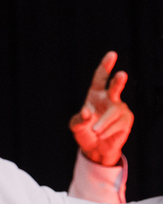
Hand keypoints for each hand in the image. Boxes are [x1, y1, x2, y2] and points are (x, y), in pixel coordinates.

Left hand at [69, 51, 132, 166]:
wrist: (95, 148)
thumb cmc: (85, 131)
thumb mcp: (76, 126)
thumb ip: (80, 119)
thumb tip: (87, 112)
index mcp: (96, 95)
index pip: (100, 78)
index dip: (106, 66)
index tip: (112, 54)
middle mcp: (110, 98)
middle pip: (115, 87)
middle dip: (118, 81)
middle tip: (121, 74)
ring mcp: (120, 108)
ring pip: (114, 112)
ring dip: (103, 123)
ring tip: (95, 131)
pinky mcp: (127, 120)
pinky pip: (118, 124)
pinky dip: (107, 131)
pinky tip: (101, 135)